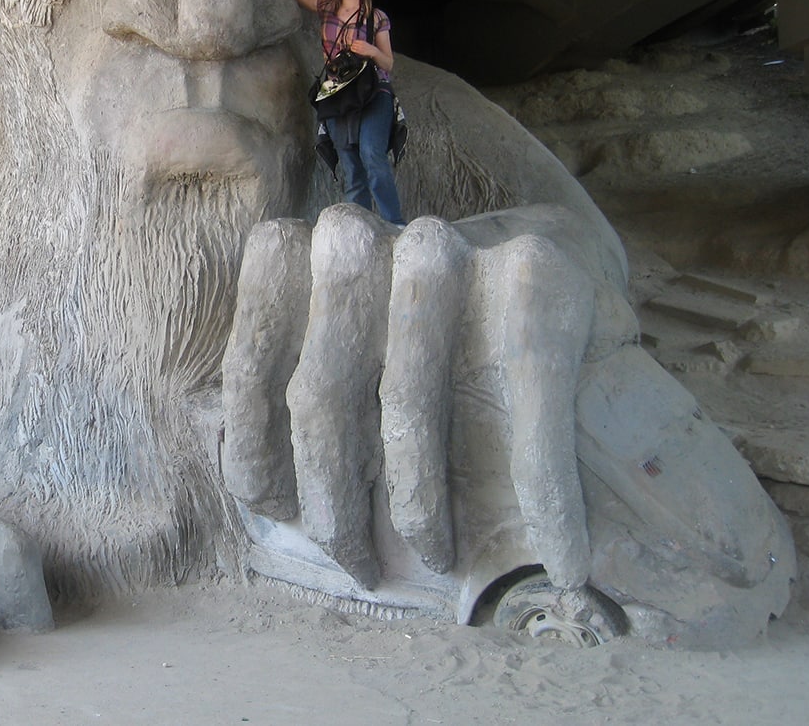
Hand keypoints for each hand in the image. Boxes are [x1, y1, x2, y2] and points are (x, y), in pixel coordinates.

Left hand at [221, 205, 614, 590]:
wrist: (545, 259)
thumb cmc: (412, 335)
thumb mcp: (326, 351)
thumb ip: (276, 398)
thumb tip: (241, 484)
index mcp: (285, 252)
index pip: (251, 375)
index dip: (261, 463)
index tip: (291, 524)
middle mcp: (350, 241)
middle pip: (320, 399)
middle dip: (335, 507)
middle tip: (361, 566)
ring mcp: (441, 254)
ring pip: (407, 413)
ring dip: (420, 510)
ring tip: (440, 561)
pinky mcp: (532, 282)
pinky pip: (523, 419)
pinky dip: (548, 502)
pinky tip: (566, 560)